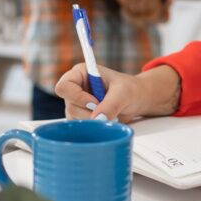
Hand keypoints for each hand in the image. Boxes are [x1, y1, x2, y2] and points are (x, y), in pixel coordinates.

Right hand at [55, 64, 180, 121]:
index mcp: (80, 73)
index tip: (94, 102)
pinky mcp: (80, 116)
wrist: (136, 100)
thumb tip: (97, 119)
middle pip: (69, 105)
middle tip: (108, 110)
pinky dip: (93, 126)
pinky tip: (106, 119)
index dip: (76, 97)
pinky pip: (80, 127)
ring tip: (110, 112)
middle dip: (89, 112)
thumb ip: (110, 104)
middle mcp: (75, 88)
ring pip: (73, 118)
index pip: (64, 86)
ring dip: (93, 120)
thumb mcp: (123, 93)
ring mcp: (76, 103)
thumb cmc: (130, 89)